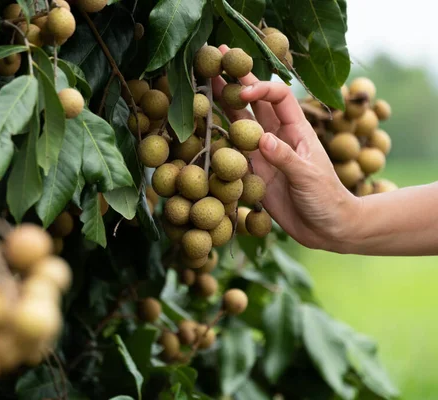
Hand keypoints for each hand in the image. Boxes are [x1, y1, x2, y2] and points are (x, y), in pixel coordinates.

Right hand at [212, 45, 361, 251]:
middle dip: (237, 81)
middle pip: (254, 102)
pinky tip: (204, 124)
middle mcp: (278, 136)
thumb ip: (285, 158)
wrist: (327, 228)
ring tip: (204, 83)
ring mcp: (264, 153)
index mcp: (297, 129)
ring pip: (240, 123)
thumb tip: (261, 139)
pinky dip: (219, 138)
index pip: (277, 97)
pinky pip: (233, 151)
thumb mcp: (309, 177)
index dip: (259, 88)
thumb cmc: (327, 198)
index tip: (240, 92)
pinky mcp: (253, 171)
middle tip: (216, 59)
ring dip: (224, 104)